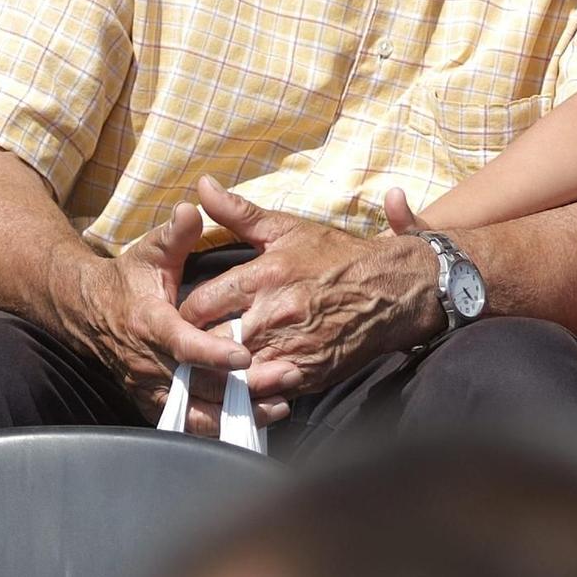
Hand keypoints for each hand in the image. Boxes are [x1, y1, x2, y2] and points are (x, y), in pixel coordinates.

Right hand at [66, 201, 285, 435]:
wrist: (89, 311)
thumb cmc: (129, 278)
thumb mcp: (150, 252)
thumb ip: (175, 234)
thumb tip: (193, 208)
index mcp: (150, 322)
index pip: (182, 343)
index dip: (211, 352)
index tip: (243, 354)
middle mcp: (148, 362)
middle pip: (197, 384)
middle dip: (241, 387)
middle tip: (285, 378)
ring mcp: (150, 387)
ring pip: (196, 412)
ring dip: (237, 413)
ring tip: (280, 406)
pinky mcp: (154, 403)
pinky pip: (189, 423)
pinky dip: (222, 427)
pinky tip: (257, 422)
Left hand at [178, 177, 439, 395]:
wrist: (393, 289)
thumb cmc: (337, 256)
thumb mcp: (288, 228)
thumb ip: (238, 212)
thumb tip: (202, 185)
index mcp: (262, 277)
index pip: (198, 305)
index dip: (183, 314)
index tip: (183, 315)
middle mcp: (272, 316)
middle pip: (210, 343)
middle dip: (196, 346)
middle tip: (190, 344)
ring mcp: (290, 349)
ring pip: (233, 372)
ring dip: (219, 371)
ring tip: (211, 367)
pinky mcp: (307, 374)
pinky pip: (264, 391)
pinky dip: (251, 388)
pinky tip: (245, 379)